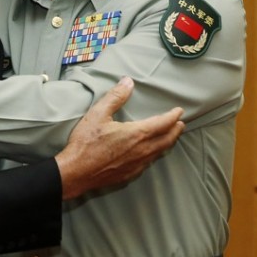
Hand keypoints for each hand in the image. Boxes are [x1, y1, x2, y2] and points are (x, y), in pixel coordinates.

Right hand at [55, 77, 183, 199]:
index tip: (179, 111)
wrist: (75, 173)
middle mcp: (141, 151)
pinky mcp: (129, 174)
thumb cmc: (85, 143)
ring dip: (167, 143)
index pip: (163, 123)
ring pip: (159, 153)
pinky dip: (154, 155)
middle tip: (181, 124)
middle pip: (167, 140)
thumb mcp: (98, 114)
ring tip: (169, 137)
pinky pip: (148, 163)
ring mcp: (137, 165)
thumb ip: (115, 97)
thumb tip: (128, 82)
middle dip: (176, 131)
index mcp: (136, 134)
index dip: (173, 116)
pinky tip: (150, 154)